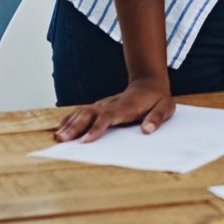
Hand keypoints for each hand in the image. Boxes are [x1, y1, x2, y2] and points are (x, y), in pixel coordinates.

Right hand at [52, 78, 174, 143]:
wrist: (149, 84)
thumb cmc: (157, 99)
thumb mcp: (165, 107)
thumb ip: (157, 118)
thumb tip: (147, 130)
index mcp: (126, 107)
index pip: (108, 117)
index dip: (96, 128)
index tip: (85, 140)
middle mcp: (111, 104)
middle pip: (89, 114)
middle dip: (75, 127)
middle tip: (62, 140)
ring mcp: (103, 104)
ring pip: (82, 112)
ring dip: (69, 124)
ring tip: (57, 138)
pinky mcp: (99, 106)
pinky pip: (81, 111)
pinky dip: (69, 119)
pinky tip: (59, 129)